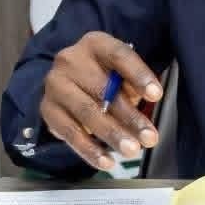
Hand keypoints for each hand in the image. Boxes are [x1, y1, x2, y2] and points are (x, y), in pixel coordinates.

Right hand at [39, 32, 162, 170]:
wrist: (68, 79)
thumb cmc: (105, 73)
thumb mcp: (121, 70)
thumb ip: (133, 82)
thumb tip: (149, 100)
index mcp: (95, 43)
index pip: (119, 55)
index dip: (139, 75)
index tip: (157, 95)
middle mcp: (70, 60)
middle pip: (104, 90)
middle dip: (130, 117)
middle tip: (150, 137)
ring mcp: (55, 85)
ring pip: (87, 113)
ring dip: (112, 135)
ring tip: (133, 150)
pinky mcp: (47, 109)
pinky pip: (70, 133)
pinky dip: (90, 150)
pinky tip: (108, 161)